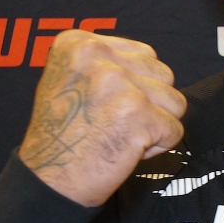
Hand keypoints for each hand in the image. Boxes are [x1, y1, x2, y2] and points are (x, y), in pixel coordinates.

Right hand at [19, 30, 185, 206]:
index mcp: (78, 42)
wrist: (49, 180)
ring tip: (121, 135)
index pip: (143, 54)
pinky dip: (157, 148)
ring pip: (174, 101)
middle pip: (163, 75)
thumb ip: (106, 64)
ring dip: (155, 124)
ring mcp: (119, 83)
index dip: (135, 86)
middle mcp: (97, 56)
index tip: (106, 106)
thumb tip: (149, 65)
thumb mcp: (69, 80)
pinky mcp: (137, 114)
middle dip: (150, 104)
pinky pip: (174, 130)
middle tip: (115, 124)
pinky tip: (126, 150)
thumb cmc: (62, 137)